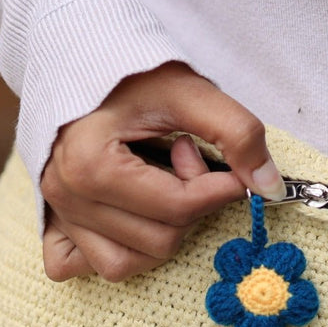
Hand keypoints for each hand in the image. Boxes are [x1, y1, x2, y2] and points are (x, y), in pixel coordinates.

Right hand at [40, 62, 285, 281]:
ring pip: (130, 262)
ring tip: (160, 183)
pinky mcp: (57, 227)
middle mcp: (66, 196)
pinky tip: (136, 218)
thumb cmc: (134, 75)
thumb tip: (271, 187)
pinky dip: (121, 251)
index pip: (179, 208)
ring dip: (162, 232)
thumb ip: (237, 133)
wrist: (84, 60)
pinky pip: (93, 266)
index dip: (219, 190)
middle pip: (161, 240)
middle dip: (191, 206)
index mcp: (90, 164)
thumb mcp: (191, 92)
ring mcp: (59, 215)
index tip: (227, 166)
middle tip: (184, 159)